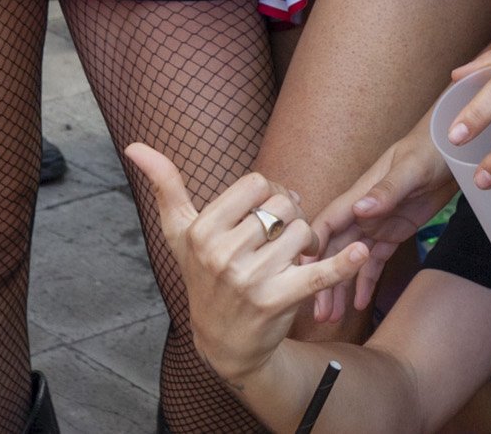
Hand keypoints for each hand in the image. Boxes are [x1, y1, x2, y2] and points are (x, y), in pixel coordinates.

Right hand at [128, 143, 367, 388]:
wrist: (224, 345)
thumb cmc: (203, 277)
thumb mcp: (179, 234)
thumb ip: (164, 185)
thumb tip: (132, 144)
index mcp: (201, 231)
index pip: (257, 184)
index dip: (267, 195)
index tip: (261, 215)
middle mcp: (222, 254)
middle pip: (283, 205)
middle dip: (289, 217)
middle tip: (280, 238)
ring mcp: (250, 279)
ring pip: (303, 231)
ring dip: (305, 242)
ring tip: (290, 258)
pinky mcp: (279, 301)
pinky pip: (317, 274)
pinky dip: (341, 263)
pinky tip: (358, 252)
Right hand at [308, 118, 455, 322]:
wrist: (452, 150)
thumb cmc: (428, 150)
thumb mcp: (410, 170)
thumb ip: (385, 191)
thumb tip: (360, 209)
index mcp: (359, 195)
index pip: (326, 223)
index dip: (310, 247)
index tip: (297, 274)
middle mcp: (362, 213)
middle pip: (334, 250)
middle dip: (322, 279)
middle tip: (316, 313)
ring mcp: (377, 224)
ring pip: (351, 261)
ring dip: (340, 287)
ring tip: (331, 318)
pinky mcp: (394, 233)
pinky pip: (375, 262)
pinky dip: (366, 282)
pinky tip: (359, 305)